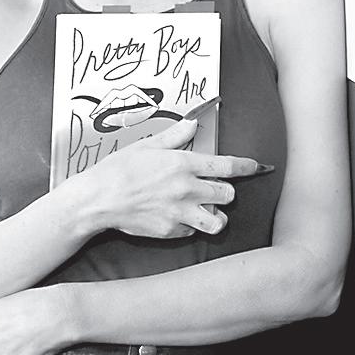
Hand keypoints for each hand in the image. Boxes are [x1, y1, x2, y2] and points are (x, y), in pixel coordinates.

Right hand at [87, 117, 262, 238]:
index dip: (247, 166)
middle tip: (215, 189)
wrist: (98, 200)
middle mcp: (186, 189)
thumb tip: (192, 124)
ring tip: (207, 210)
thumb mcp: (146, 146)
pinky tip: (179, 218)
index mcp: (183, 164)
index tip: (255, 166)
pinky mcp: (171, 230)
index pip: (227, 166)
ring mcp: (180, 212)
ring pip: (218, 220)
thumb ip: (174, 136)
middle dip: (225, 191)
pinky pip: (193, 231)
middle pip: (228, 194)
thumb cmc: (118, 170)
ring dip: (216, 215)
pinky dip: (191, 226)